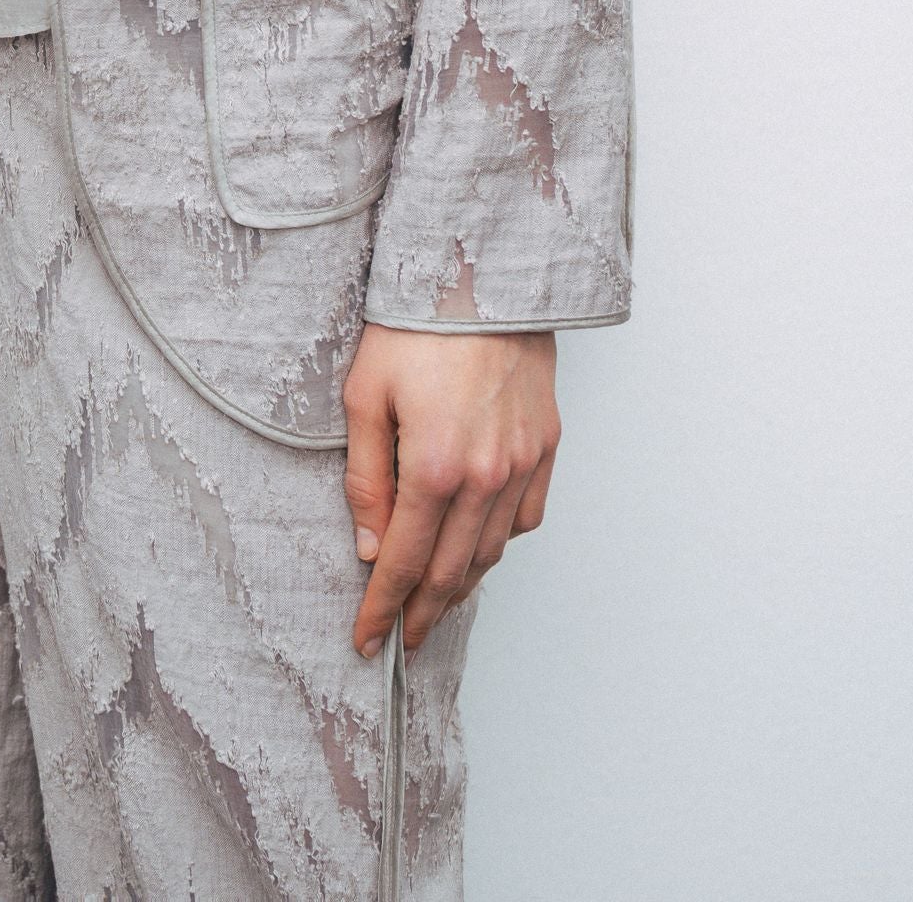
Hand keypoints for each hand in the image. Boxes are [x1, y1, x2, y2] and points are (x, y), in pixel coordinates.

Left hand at [341, 324, 558, 655]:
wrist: (480, 272)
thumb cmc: (414, 326)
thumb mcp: (364, 396)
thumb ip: (367, 478)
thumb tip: (370, 547)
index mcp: (435, 467)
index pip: (404, 563)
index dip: (383, 609)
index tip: (367, 640)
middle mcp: (486, 476)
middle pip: (452, 572)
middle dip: (422, 613)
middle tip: (401, 639)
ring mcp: (524, 463)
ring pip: (492, 552)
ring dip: (461, 586)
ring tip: (434, 603)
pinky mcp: (547, 445)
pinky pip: (526, 517)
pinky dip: (500, 543)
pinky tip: (478, 547)